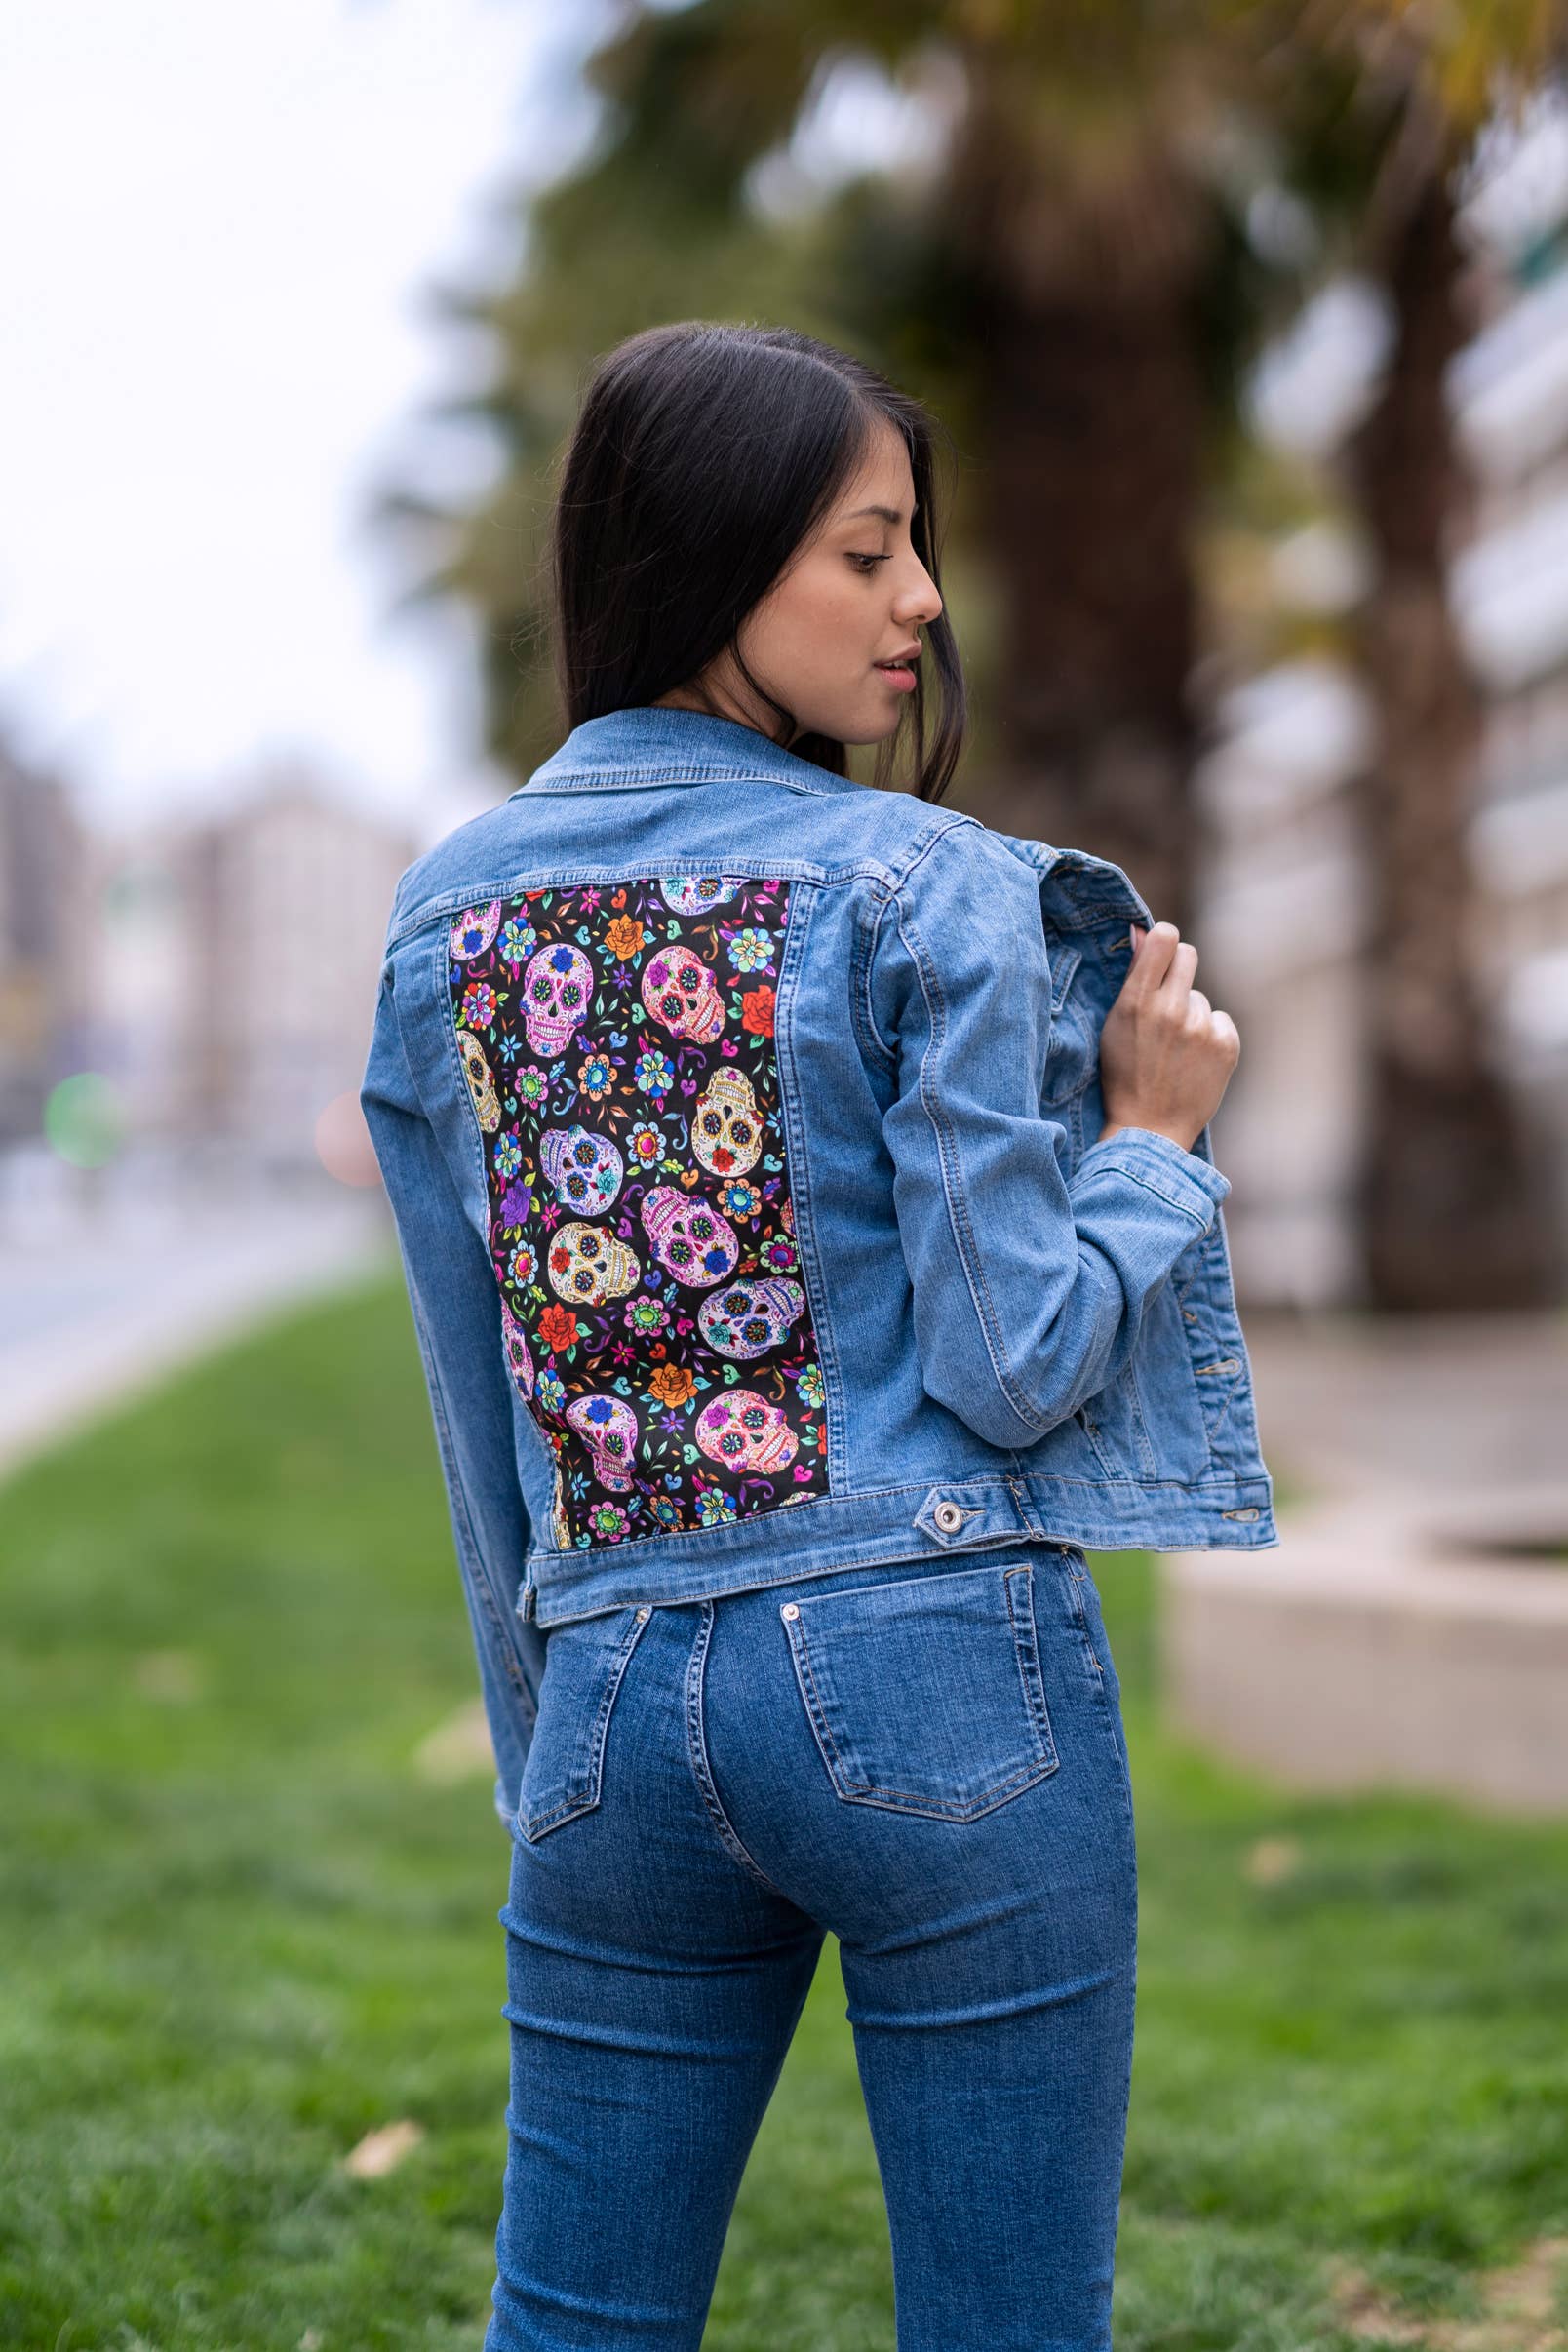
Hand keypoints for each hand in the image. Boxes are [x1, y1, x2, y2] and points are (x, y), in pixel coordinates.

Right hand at [1096, 920, 1239, 1152]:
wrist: (1150, 1130)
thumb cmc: (1125, 1075)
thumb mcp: (1115, 1024)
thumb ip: (1133, 977)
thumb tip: (1144, 931)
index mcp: (1137, 1000)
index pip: (1165, 937)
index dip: (1163, 942)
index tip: (1159, 956)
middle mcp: (1172, 1008)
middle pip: (1189, 954)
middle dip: (1178, 971)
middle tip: (1168, 1001)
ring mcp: (1201, 1027)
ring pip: (1201, 997)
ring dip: (1190, 1014)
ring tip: (1174, 1050)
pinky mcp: (1226, 1044)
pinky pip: (1219, 1019)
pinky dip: (1209, 1035)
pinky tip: (1193, 1060)